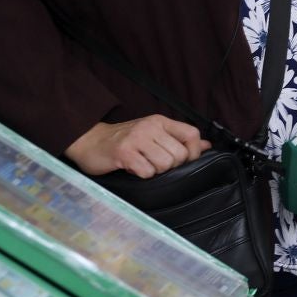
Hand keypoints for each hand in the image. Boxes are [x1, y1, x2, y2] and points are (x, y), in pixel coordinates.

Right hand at [64, 116, 209, 178]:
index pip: (191, 134)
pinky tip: (133, 168)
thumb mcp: (153, 134)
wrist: (90, 141)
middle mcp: (150, 127)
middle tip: (155, 163)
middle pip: (179, 155)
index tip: (183, 161)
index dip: (193, 152)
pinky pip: (147, 172)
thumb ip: (179, 139)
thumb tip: (206, 146)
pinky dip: (142, 175)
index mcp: (159, 121)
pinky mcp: (124, 153)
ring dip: (155, 171)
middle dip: (170, 166)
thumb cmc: (124, 140)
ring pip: (165, 165)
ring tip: (142, 164)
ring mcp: (136, 139)